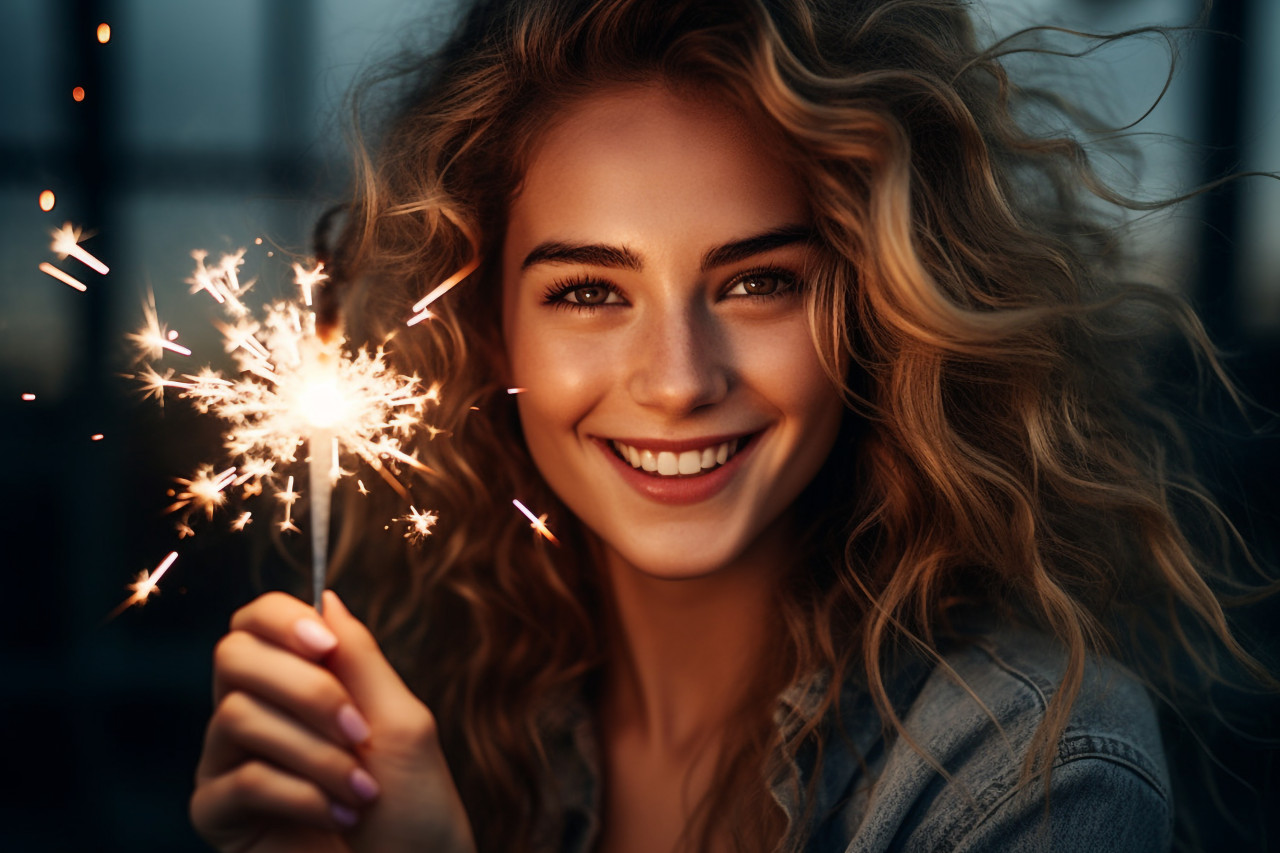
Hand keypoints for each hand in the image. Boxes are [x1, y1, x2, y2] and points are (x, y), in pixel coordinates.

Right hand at [190, 590, 475, 852]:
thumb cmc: (415, 811)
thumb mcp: (399, 720)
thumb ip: (358, 657)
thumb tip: (324, 595)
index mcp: (298, 682)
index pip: (257, 621)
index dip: (282, 619)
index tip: (326, 644)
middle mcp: (256, 714)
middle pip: (233, 655)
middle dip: (305, 688)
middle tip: (358, 730)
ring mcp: (231, 763)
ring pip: (237, 716)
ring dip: (315, 752)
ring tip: (361, 790)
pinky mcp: (219, 815)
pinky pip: (238, 779)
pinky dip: (299, 794)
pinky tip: (336, 815)